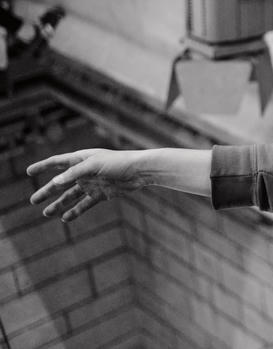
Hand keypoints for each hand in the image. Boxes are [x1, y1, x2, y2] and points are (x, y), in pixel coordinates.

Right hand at [27, 149, 149, 221]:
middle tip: (33, 200)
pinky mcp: (102, 194)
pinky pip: (85, 204)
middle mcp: (85, 172)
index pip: (57, 162)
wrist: (140, 171)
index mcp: (81, 159)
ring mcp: (93, 184)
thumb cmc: (118, 163)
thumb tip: (55, 182)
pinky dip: (76, 211)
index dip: (43, 166)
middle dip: (47, 191)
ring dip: (59, 204)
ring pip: (71, 196)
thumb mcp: (94, 165)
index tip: (28, 171)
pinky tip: (66, 218)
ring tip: (46, 213)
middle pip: (61, 183)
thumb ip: (74, 173)